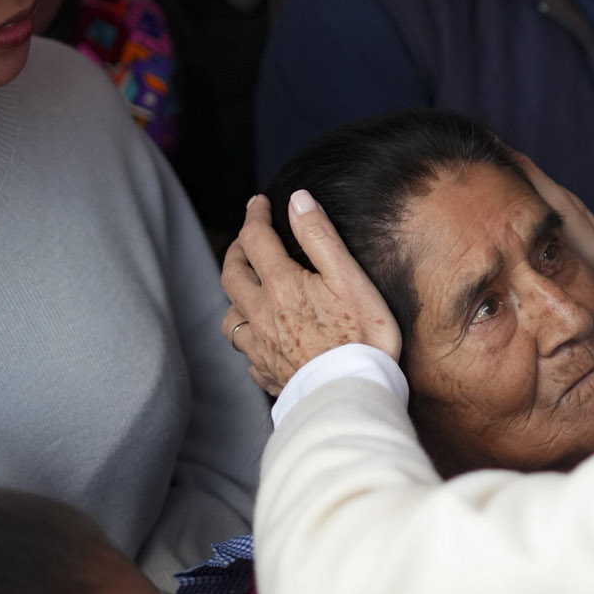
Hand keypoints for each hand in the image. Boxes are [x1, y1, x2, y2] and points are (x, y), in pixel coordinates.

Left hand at [222, 192, 401, 395]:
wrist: (355, 393)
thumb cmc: (363, 336)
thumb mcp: (349, 278)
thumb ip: (320, 237)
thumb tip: (297, 200)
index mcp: (280, 286)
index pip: (255, 239)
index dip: (256, 215)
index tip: (259, 203)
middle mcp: (261, 315)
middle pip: (232, 275)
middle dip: (236, 250)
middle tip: (246, 239)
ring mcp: (261, 349)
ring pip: (231, 318)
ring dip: (235, 298)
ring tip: (248, 292)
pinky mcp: (268, 376)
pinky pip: (247, 356)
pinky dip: (250, 342)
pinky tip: (264, 342)